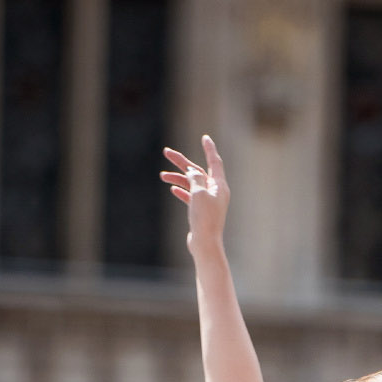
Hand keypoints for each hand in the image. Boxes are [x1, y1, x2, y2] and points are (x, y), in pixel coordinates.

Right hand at [160, 135, 229, 251]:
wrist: (205, 244)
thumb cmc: (204, 219)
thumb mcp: (199, 193)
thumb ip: (195, 178)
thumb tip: (191, 170)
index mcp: (219, 186)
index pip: (214, 162)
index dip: (209, 149)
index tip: (205, 138)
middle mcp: (215, 192)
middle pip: (197, 172)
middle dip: (182, 162)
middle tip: (167, 152)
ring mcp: (208, 202)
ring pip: (192, 184)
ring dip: (178, 178)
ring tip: (162, 176)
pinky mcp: (201, 212)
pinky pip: (191, 197)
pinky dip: (182, 191)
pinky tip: (172, 189)